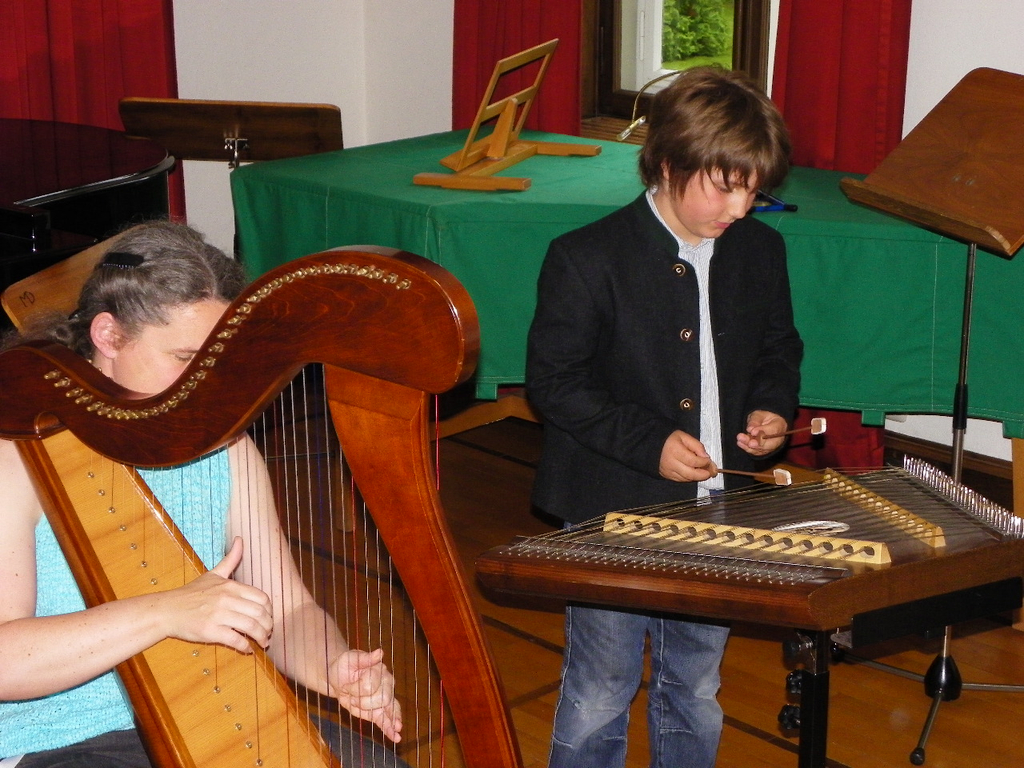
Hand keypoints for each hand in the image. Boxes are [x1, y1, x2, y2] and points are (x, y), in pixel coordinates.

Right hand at [157, 537, 273, 653]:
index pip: (262, 598)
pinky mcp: (210, 631)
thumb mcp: (213, 574)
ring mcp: (219, 615)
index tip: (268, 618)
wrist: (168, 610)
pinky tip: (247, 649)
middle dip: (268, 626)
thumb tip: (240, 539)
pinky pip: (235, 640)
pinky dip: (245, 646)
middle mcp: (227, 599)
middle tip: (268, 633)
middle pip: (260, 613)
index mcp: (230, 586)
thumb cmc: (191, 593)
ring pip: (251, 627)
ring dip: (261, 637)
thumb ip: (231, 559)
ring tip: (262, 643)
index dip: (269, 610)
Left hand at [330, 648, 402, 742]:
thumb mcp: (349, 659)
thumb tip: (380, 652)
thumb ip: (365, 658)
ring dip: (385, 717)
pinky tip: (396, 736)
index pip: (370, 684)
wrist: (338, 679)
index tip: (345, 686)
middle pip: (382, 699)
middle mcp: (386, 683)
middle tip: (349, 697)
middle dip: (363, 702)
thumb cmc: (344, 666)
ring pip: (387, 710)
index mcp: (379, 670)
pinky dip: (390, 728)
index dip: (356, 688)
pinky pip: (386, 720)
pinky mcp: (378, 711)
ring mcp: (384, 698)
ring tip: (395, 728)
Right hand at [658, 430, 714, 481]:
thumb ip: (697, 445)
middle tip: (711, 472)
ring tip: (704, 472)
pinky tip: (694, 473)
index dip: (704, 463)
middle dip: (703, 474)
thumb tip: (706, 457)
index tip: (709, 461)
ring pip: (687, 478)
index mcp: (675, 451)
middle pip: (691, 474)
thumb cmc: (670, 440)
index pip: (694, 461)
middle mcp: (671, 463)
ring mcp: (668, 471)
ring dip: (698, 477)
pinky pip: (682, 480)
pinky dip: (690, 478)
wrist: (653, 446)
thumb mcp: (684, 436)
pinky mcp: (667, 476)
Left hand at [737, 410, 787, 456]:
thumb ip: (755, 420)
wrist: (764, 423)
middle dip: (758, 444)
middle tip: (749, 442)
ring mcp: (771, 446)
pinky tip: (740, 443)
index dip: (763, 432)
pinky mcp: (763, 451)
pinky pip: (756, 452)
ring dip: (750, 447)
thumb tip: (750, 429)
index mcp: (779, 425)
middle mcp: (777, 438)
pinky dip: (748, 449)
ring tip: (740, 440)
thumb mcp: (759, 414)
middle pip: (769, 444)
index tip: (753, 432)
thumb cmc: (763, 418)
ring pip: (762, 449)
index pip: (773, 430)